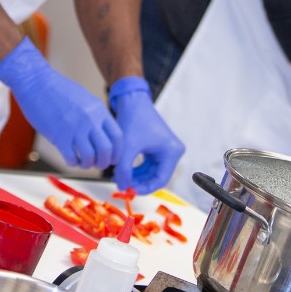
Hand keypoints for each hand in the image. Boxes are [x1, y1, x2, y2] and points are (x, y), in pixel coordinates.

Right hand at [0, 37, 121, 169]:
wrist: (36, 83)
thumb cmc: (58, 90)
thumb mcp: (85, 99)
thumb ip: (95, 116)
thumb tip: (102, 134)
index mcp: (98, 110)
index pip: (117, 136)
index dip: (117, 152)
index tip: (112, 158)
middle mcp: (90, 119)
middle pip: (106, 150)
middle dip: (104, 162)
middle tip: (98, 164)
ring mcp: (75, 128)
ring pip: (90, 157)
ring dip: (88, 164)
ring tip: (82, 162)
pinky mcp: (59, 136)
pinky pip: (71, 158)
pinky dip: (73, 163)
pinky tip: (70, 159)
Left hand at [108, 76, 183, 193]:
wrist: (132, 100)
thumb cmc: (133, 119)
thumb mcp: (127, 147)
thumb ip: (123, 169)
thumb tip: (122, 187)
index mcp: (171, 152)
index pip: (160, 180)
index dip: (144, 188)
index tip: (129, 191)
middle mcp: (172, 151)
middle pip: (156, 177)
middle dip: (138, 182)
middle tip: (122, 185)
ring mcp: (166, 150)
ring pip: (150, 172)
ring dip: (135, 176)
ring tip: (119, 177)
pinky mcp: (158, 147)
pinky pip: (148, 164)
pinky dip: (136, 168)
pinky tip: (122, 170)